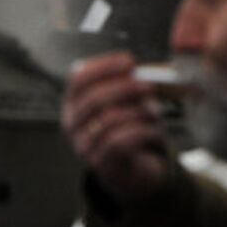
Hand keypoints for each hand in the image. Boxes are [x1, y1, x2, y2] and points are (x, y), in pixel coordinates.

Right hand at [61, 51, 171, 203]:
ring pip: (108, 120)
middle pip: (94, 99)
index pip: (78, 79)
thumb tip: (137, 70)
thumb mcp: (124, 100)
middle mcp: (72, 123)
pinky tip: (154, 128)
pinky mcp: (100, 164)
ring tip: (155, 110)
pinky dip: (140, 132)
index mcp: (73, 101)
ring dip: (137, 112)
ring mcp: (83, 146)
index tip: (129, 61)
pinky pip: (118, 143)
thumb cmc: (127, 123)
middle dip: (125, 88)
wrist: (130, 165)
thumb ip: (127, 83)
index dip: (104, 66)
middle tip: (148, 85)